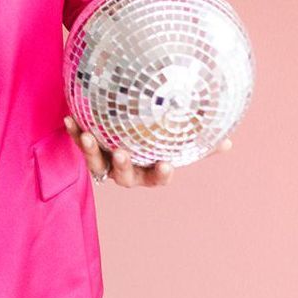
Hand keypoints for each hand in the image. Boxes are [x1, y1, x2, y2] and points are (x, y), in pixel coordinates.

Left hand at [63, 114, 232, 187]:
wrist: (126, 129)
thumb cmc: (157, 138)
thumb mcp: (177, 139)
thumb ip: (199, 141)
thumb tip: (228, 141)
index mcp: (149, 171)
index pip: (158, 178)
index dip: (161, 174)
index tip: (166, 164)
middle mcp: (127, 170)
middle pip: (124, 175)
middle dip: (123, 166)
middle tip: (122, 153)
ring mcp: (106, 161)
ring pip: (97, 162)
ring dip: (91, 149)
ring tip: (87, 135)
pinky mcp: (89, 148)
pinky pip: (79, 142)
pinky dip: (73, 132)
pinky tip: (69, 119)